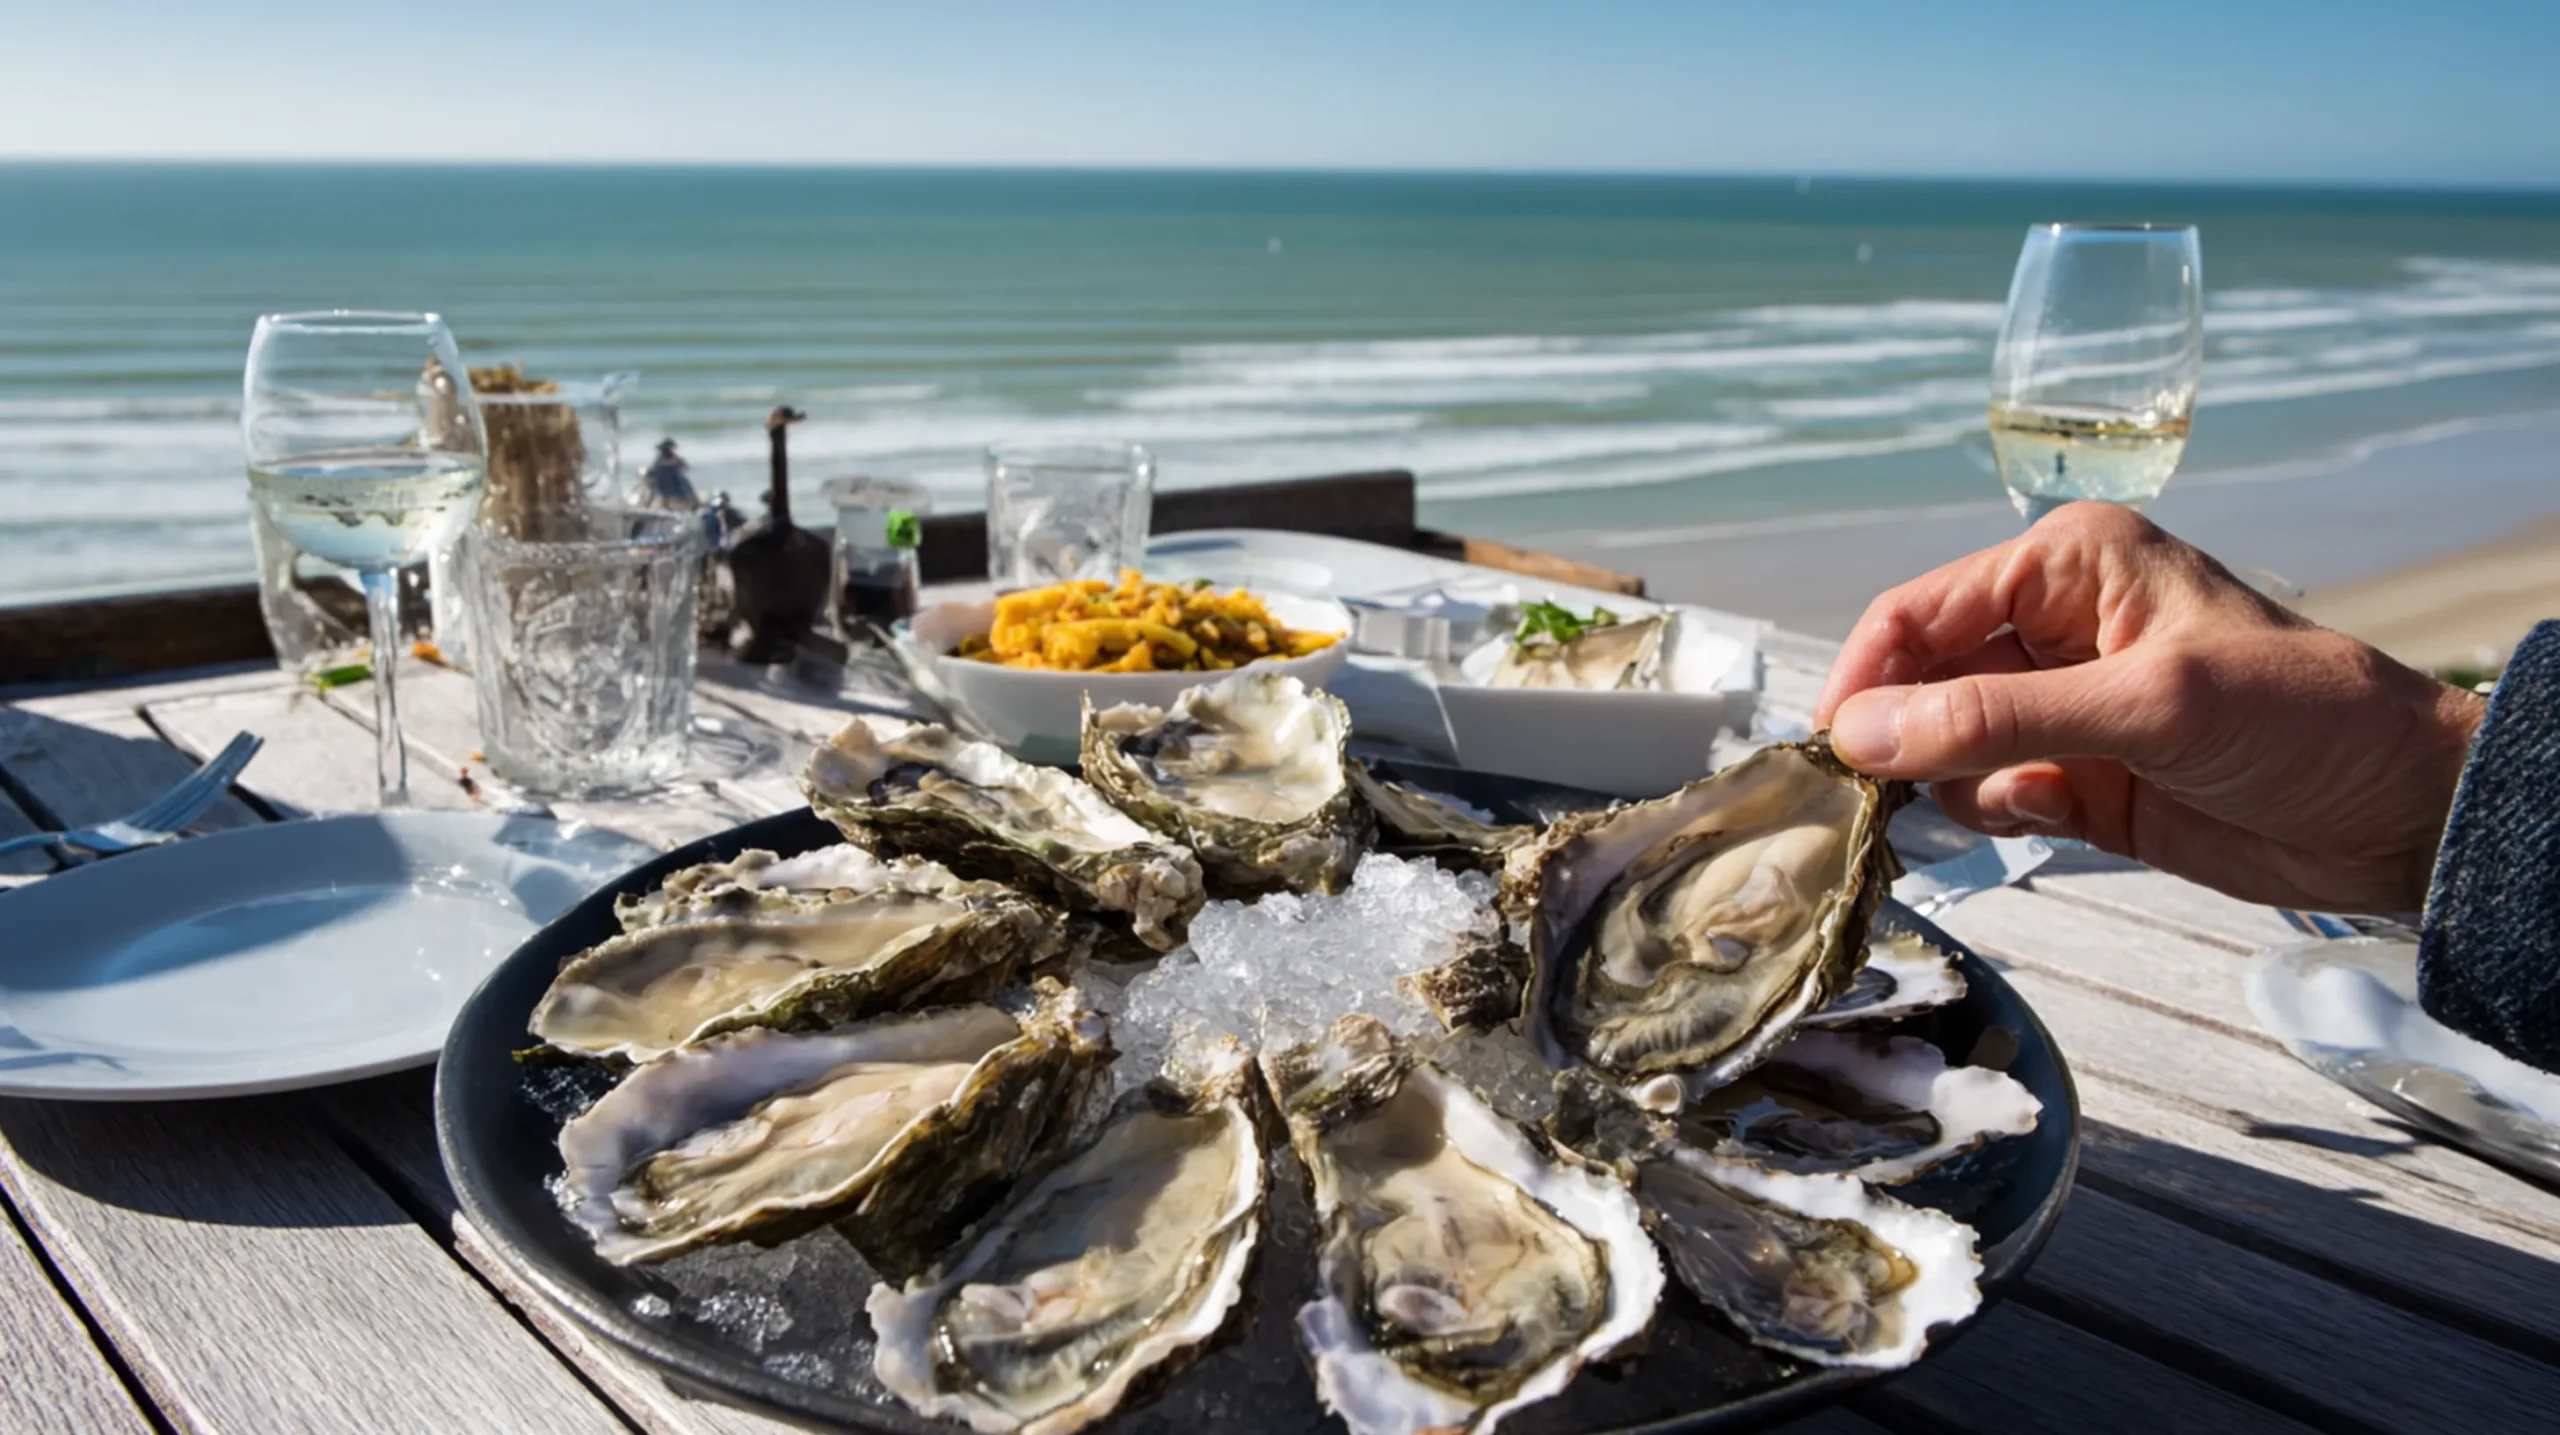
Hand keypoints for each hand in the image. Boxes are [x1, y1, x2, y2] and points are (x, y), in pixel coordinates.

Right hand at [1813, 502, 2484, 911]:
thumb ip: (1996, 720)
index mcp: (2065, 566)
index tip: (1830, 750)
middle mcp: (2050, 628)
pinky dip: (1995, 813)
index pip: (1918, 612)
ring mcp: (2061, 709)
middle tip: (1872, 797)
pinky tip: (2052, 814)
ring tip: (2006, 799)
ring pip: (1941, 746)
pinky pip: (1987, 796)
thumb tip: (1860, 736)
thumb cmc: (2300, 719)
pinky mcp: (2074, 781)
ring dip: (1950, 783)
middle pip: (1917, 680)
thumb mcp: (2147, 706)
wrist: (2399, 814)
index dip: (1865, 677)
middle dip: (1897, 736)